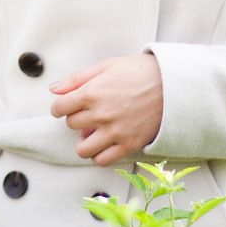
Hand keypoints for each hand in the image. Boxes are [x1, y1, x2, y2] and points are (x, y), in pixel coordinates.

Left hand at [47, 52, 163, 166]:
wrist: (172, 84)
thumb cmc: (139, 71)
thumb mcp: (106, 66)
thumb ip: (77, 79)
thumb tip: (54, 89)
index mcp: (92, 93)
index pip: (59, 108)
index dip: (60, 106)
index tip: (66, 106)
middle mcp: (101, 115)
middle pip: (71, 125)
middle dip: (76, 118)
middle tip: (89, 112)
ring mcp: (115, 132)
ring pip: (83, 149)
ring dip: (84, 140)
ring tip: (94, 131)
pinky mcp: (129, 144)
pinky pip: (103, 160)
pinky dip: (100, 154)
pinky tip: (105, 142)